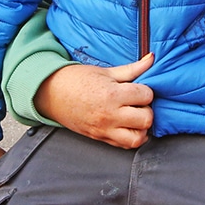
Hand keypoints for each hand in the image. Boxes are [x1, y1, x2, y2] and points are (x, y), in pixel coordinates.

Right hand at [35, 53, 154, 148]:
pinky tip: (128, 126)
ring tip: (135, 116)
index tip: (139, 89)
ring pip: (138, 138)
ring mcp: (104, 130)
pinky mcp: (100, 138)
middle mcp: (110, 115)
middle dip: (146, 109)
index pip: (146, 96)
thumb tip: (152, 58)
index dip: (146, 91)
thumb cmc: (78, 80)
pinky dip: (131, 138)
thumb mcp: (106, 72)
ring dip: (141, 127)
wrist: (52, 94)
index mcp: (112, 95)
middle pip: (146, 119)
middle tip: (138, 103)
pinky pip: (124, 146)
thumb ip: (132, 69)